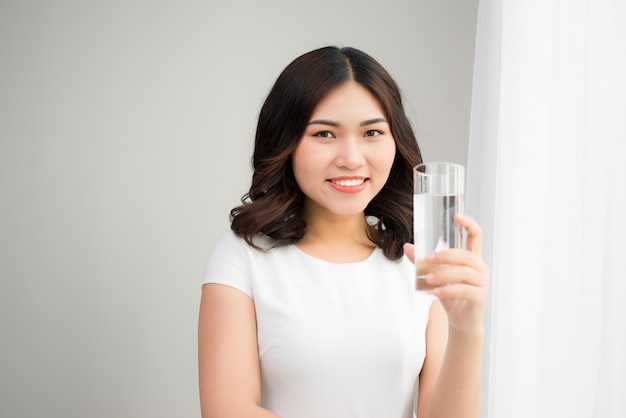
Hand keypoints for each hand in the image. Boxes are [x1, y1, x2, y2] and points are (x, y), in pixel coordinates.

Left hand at [404, 214, 489, 334]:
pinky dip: (448, 290)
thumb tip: (407, 246)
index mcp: (471, 258)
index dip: (469, 224)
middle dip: (445, 255)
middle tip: (427, 259)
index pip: (475, 236)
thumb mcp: (434, 276)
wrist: (461, 321)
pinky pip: (464, 289)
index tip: (457, 215)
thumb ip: (423, 262)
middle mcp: (480, 267)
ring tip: (426, 279)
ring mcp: (482, 282)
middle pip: (465, 255)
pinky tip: (435, 293)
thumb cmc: (450, 295)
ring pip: (463, 272)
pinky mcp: (480, 296)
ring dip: (443, 274)